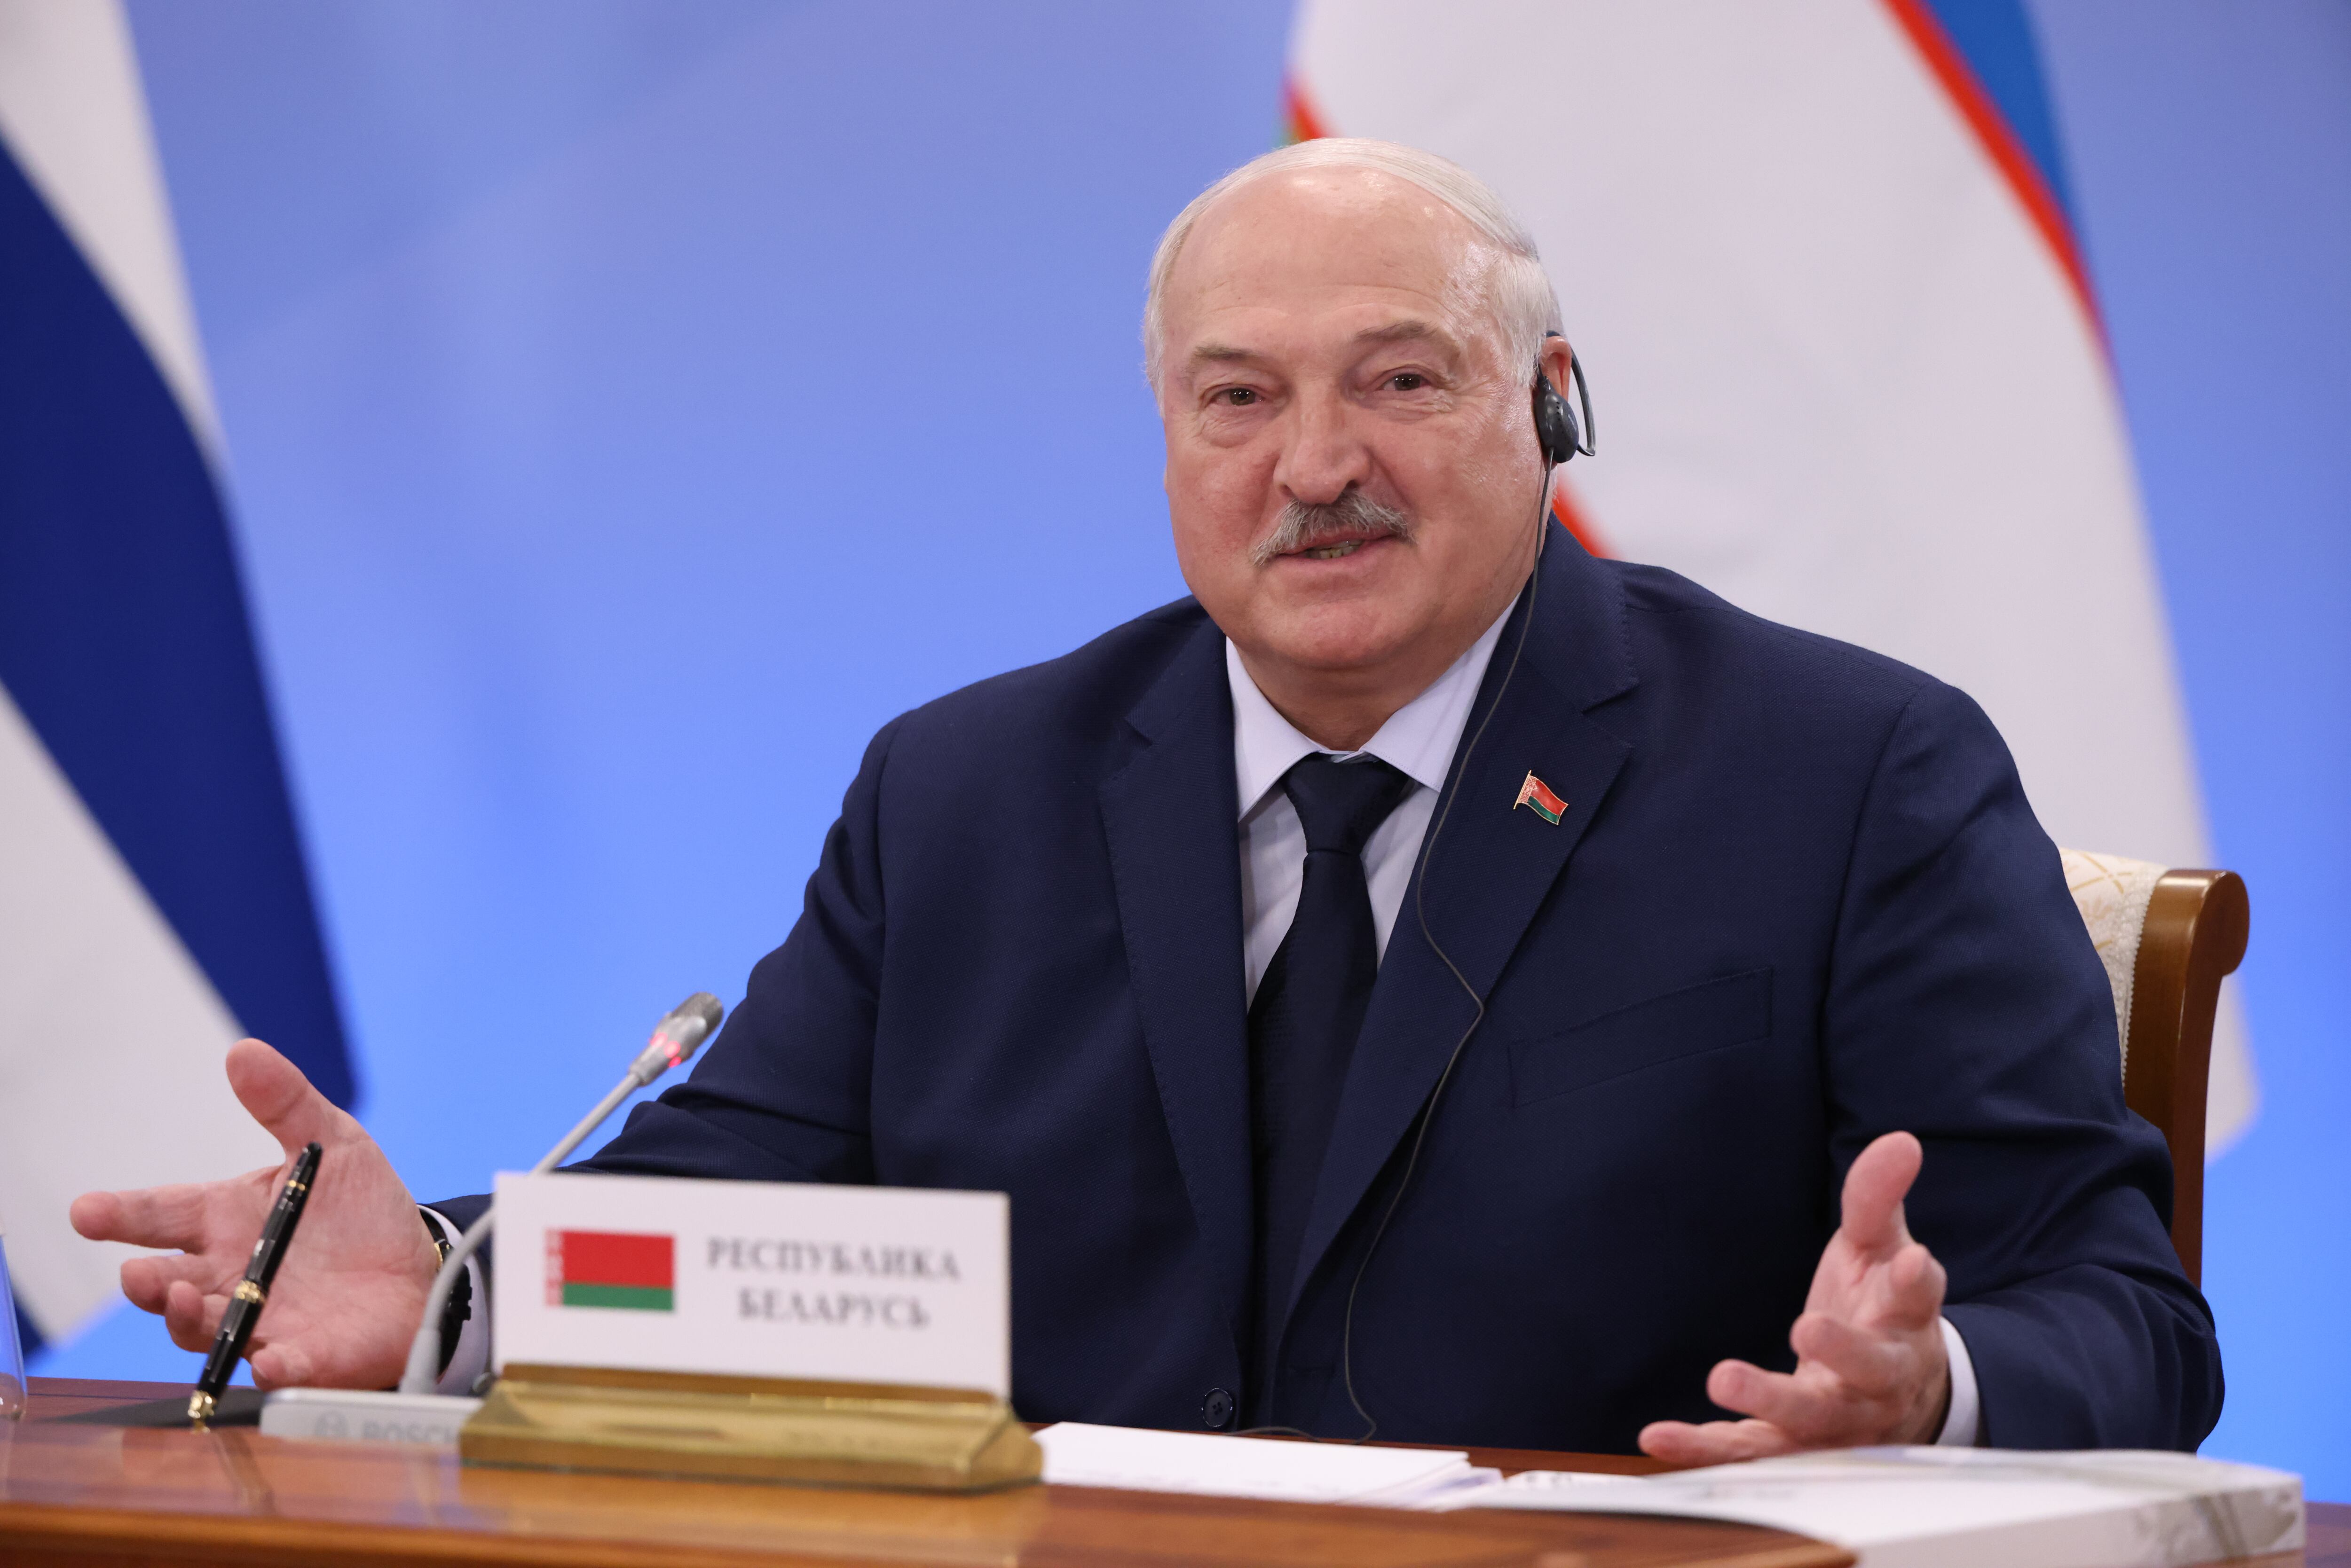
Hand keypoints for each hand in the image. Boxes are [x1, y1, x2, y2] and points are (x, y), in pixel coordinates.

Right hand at [70, 1038, 441, 1389]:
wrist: (415, 1269)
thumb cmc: (360, 1211)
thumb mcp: (330, 1143)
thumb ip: (286, 1103)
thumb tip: (243, 1052)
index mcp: (226, 1221)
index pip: (160, 1214)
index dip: (119, 1213)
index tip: (86, 1210)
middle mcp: (229, 1276)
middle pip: (167, 1283)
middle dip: (147, 1281)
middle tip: (137, 1273)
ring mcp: (259, 1321)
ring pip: (205, 1328)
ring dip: (189, 1317)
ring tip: (185, 1296)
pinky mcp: (303, 1356)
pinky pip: (279, 1367)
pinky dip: (272, 1365)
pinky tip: (271, 1359)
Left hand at [1639, 1131, 1950, 1463]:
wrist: (1895, 1397)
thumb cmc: (1880, 1311)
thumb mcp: (1881, 1249)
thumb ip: (1877, 1198)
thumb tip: (1900, 1141)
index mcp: (1905, 1323)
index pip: (1917, 1299)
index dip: (1914, 1281)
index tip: (1912, 1261)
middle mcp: (1879, 1380)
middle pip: (1869, 1372)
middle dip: (1843, 1352)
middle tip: (1808, 1327)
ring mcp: (1837, 1421)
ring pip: (1809, 1422)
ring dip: (1768, 1403)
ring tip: (1724, 1379)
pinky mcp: (1791, 1444)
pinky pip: (1750, 1450)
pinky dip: (1705, 1447)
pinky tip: (1657, 1434)